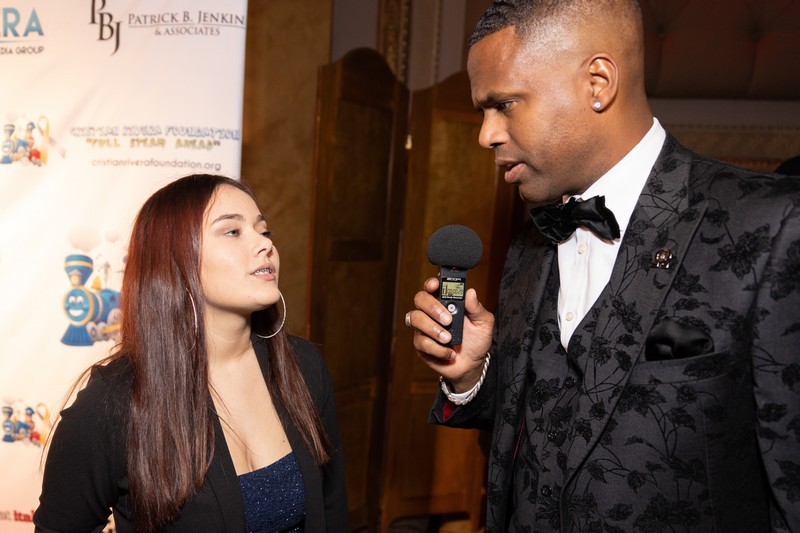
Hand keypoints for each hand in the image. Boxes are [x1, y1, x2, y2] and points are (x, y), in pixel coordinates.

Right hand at [406, 277, 493, 391]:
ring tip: (448, 339)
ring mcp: (423, 328)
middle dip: (433, 308)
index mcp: (446, 302)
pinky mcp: (420, 345)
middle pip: (420, 299)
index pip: (432, 287)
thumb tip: (470, 292)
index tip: (435, 285)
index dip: (430, 284)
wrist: (472, 365)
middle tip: (448, 320)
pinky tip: (449, 353)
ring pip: (415, 319)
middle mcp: (431, 312)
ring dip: (433, 329)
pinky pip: (421, 342)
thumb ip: (477, 308)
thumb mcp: (483, 323)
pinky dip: (437, 349)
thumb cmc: (476, 340)